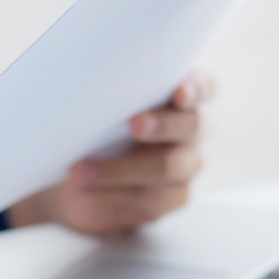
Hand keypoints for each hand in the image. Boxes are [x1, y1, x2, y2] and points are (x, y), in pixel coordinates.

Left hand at [8, 73, 213, 233]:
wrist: (77, 175)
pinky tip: (87, 189)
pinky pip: (149, 199)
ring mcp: (185, 164)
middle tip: (134, 125)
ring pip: (168, 166)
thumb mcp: (95, 103)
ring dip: (121, 168)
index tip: (178, 93)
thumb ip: (106, 92)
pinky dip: (113, 194)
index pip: (203, 86)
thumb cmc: (92, 126)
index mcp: (180, 95)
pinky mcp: (172, 197)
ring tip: (80, 171)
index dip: (195, 88)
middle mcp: (190, 128)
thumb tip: (76, 79)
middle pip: (190, 125)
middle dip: (162, 124)